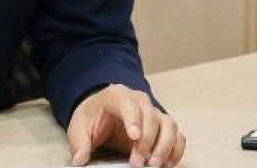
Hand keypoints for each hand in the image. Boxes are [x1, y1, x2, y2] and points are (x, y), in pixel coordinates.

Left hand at [66, 84, 185, 167]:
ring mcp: (153, 112)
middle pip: (152, 116)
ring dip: (165, 146)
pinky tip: (166, 164)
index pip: (129, 104)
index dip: (134, 119)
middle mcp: (139, 101)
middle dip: (147, 141)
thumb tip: (80, 159)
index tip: (134, 137)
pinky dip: (175, 150)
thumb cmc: (92, 117)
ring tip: (154, 165)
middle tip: (138, 162)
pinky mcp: (162, 126)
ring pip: (169, 124)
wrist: (100, 112)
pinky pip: (177, 135)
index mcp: (117, 96)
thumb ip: (79, 143)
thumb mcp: (79, 128)